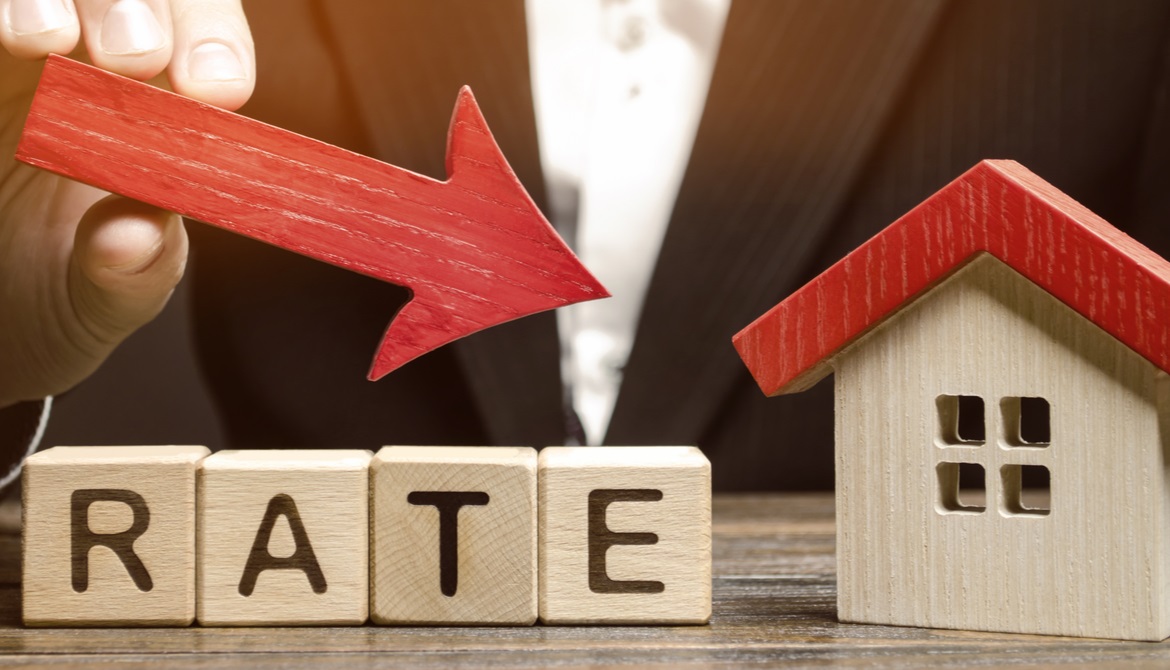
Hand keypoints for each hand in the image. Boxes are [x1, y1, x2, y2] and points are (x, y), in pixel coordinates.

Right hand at [0, 0, 254, 407]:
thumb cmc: (62, 290)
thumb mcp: (106, 295)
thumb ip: (134, 268)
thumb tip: (132, 234)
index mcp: (157, 103)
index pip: (201, 31)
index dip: (213, 41)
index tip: (217, 89)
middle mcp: (84, 57)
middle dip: (136, 4)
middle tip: (135, 57)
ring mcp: (12, 50)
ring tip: (45, 38)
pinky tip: (8, 38)